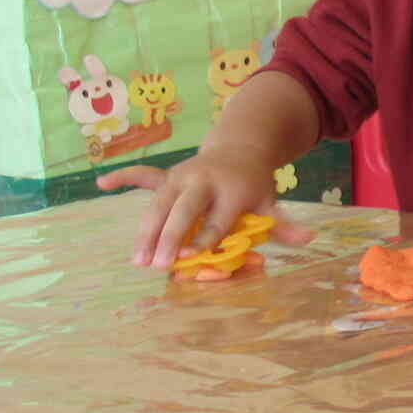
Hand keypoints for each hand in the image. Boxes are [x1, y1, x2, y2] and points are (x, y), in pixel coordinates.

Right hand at [97, 151, 313, 268]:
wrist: (241, 148)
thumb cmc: (254, 185)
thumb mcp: (271, 202)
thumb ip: (284, 223)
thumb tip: (310, 238)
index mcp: (234, 190)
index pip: (218, 219)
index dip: (205, 238)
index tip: (190, 258)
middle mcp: (205, 181)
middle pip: (185, 210)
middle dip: (171, 236)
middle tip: (159, 264)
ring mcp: (182, 176)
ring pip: (160, 203)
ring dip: (146, 230)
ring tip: (137, 260)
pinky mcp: (167, 175)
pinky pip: (143, 175)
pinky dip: (124, 177)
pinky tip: (101, 184)